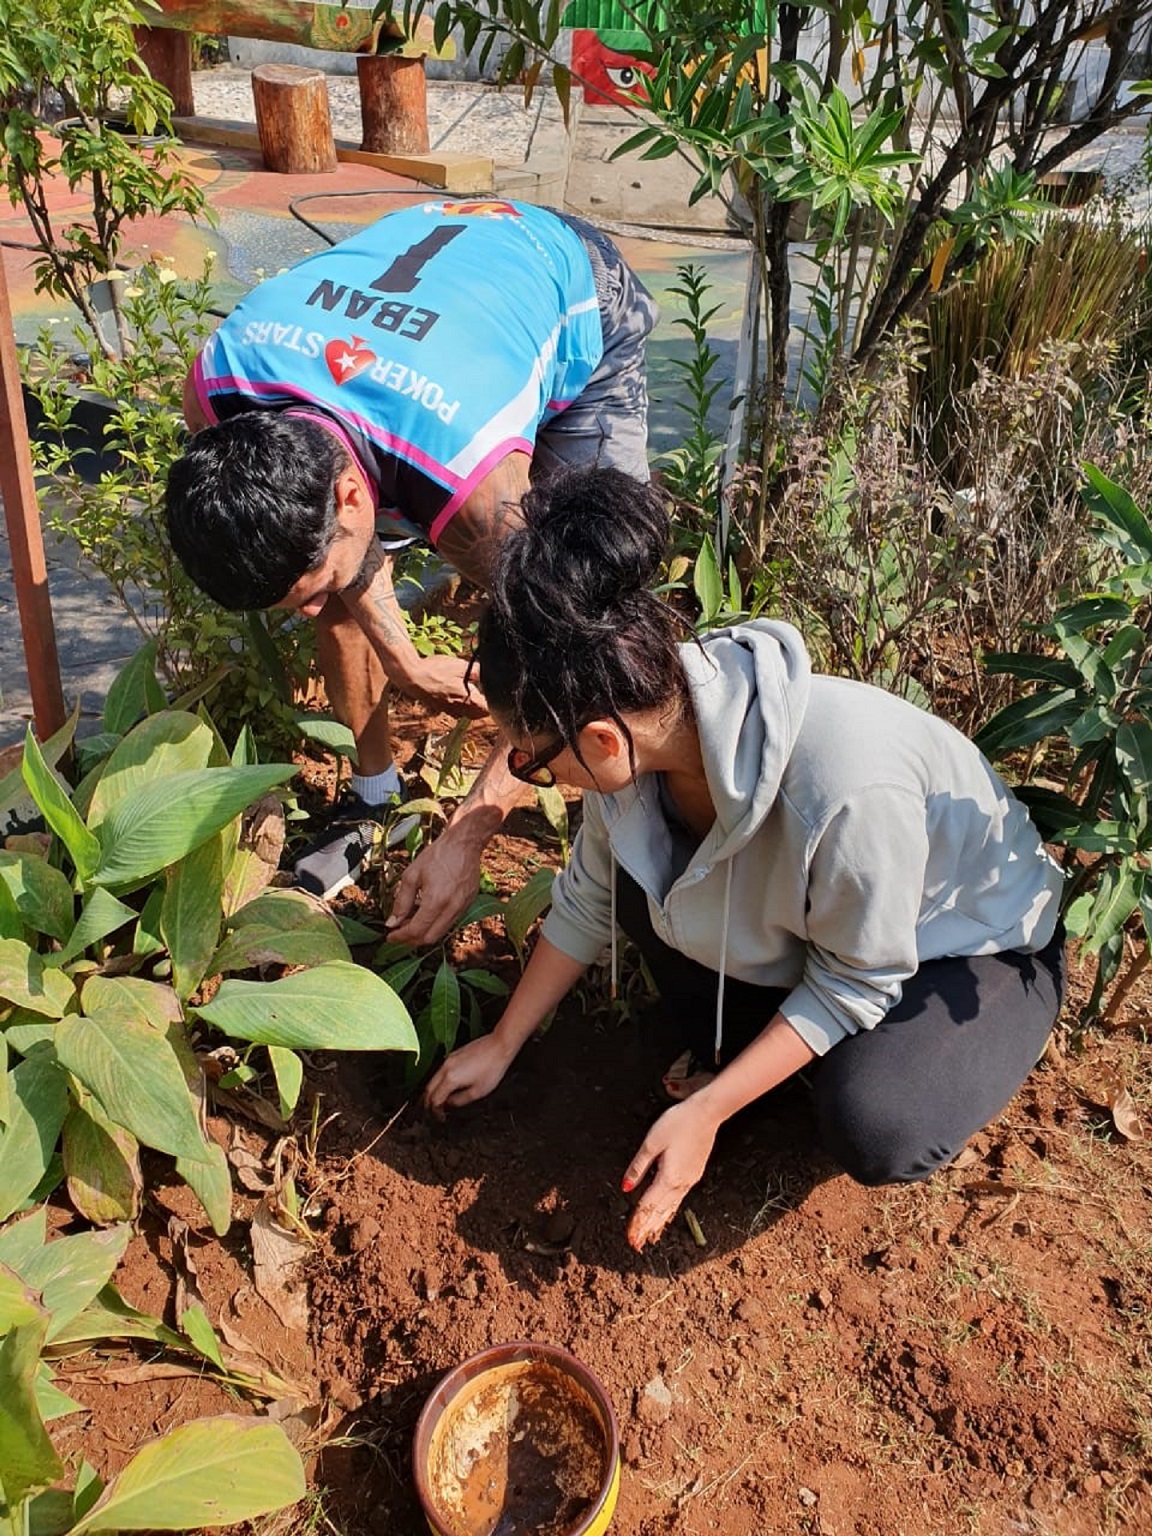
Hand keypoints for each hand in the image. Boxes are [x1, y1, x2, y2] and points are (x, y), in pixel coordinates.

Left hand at [385, 826, 482, 944]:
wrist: (464, 843)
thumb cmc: (438, 855)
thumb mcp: (412, 875)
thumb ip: (401, 901)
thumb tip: (393, 922)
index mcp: (436, 901)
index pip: (416, 930)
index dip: (400, 937)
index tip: (390, 936)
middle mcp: (452, 909)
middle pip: (429, 938)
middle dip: (411, 940)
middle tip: (398, 932)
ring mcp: (463, 908)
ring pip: (441, 933)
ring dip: (424, 933)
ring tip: (410, 923)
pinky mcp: (468, 904)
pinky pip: (450, 923)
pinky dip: (436, 924)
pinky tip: (426, 914)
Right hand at [397, 654, 486, 716]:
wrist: (412, 677)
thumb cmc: (436, 671)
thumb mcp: (461, 666)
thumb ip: (478, 671)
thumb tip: (489, 673)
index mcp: (469, 702)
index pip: (489, 710)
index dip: (493, 702)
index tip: (492, 691)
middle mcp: (460, 711)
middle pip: (478, 714)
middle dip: (483, 704)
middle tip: (482, 690)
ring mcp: (449, 711)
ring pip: (466, 713)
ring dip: (471, 704)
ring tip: (468, 688)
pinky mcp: (440, 708)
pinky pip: (455, 710)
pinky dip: (459, 703)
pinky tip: (454, 689)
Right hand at [425, 1033, 515, 1115]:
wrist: (499, 1046)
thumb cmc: (492, 1068)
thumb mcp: (478, 1092)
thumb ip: (460, 1100)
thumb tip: (450, 1104)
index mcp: (450, 1079)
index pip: (434, 1099)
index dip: (435, 1112)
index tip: (440, 1118)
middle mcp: (445, 1068)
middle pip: (428, 1089)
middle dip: (428, 1103)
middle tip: (434, 1113)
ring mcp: (448, 1060)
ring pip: (432, 1079)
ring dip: (432, 1092)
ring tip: (439, 1102)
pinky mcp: (453, 1055)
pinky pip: (439, 1072)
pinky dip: (438, 1082)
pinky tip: (446, 1087)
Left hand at [621, 1098, 719, 1251]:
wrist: (706, 1113)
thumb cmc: (679, 1123)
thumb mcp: (651, 1142)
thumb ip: (638, 1167)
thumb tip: (626, 1187)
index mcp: (668, 1178)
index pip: (648, 1206)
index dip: (638, 1223)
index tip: (630, 1239)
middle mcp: (681, 1183)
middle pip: (660, 1212)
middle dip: (647, 1229)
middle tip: (636, 1245)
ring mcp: (689, 1179)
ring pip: (670, 1208)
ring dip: (659, 1223)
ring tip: (650, 1237)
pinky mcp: (693, 1173)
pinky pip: (678, 1199)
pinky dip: (670, 1211)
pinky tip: (668, 1214)